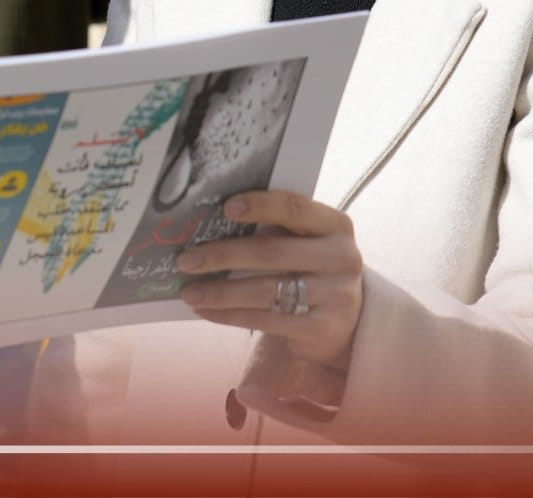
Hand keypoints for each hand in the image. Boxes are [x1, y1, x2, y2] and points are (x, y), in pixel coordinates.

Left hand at [177, 190, 362, 369]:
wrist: (347, 321)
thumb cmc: (311, 269)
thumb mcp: (306, 242)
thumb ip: (274, 228)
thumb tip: (209, 223)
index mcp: (335, 225)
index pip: (294, 208)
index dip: (259, 205)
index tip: (225, 207)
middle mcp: (341, 258)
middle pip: (271, 252)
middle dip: (222, 255)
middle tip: (186, 260)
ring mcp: (335, 295)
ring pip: (264, 290)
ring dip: (219, 292)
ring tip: (188, 292)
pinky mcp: (321, 328)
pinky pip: (265, 319)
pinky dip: (230, 315)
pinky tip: (206, 312)